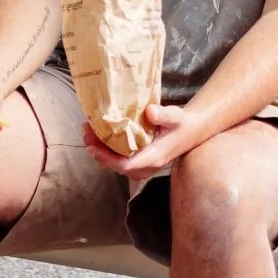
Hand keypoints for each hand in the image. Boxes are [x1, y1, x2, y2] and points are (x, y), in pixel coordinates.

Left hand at [83, 100, 203, 175]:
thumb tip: (149, 111)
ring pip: (116, 165)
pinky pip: (119, 160)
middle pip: (116, 166)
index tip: (92, 146)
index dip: (106, 158)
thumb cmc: (182, 123)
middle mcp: (146, 166)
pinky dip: (107, 150)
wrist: (190, 131)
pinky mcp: (140, 161)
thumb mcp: (176, 116)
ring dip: (101, 151)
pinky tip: (99, 136)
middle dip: (98, 152)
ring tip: (89, 132)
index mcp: (154, 157)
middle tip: (86, 132)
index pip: (126, 165)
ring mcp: (143, 166)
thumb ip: (164, 114)